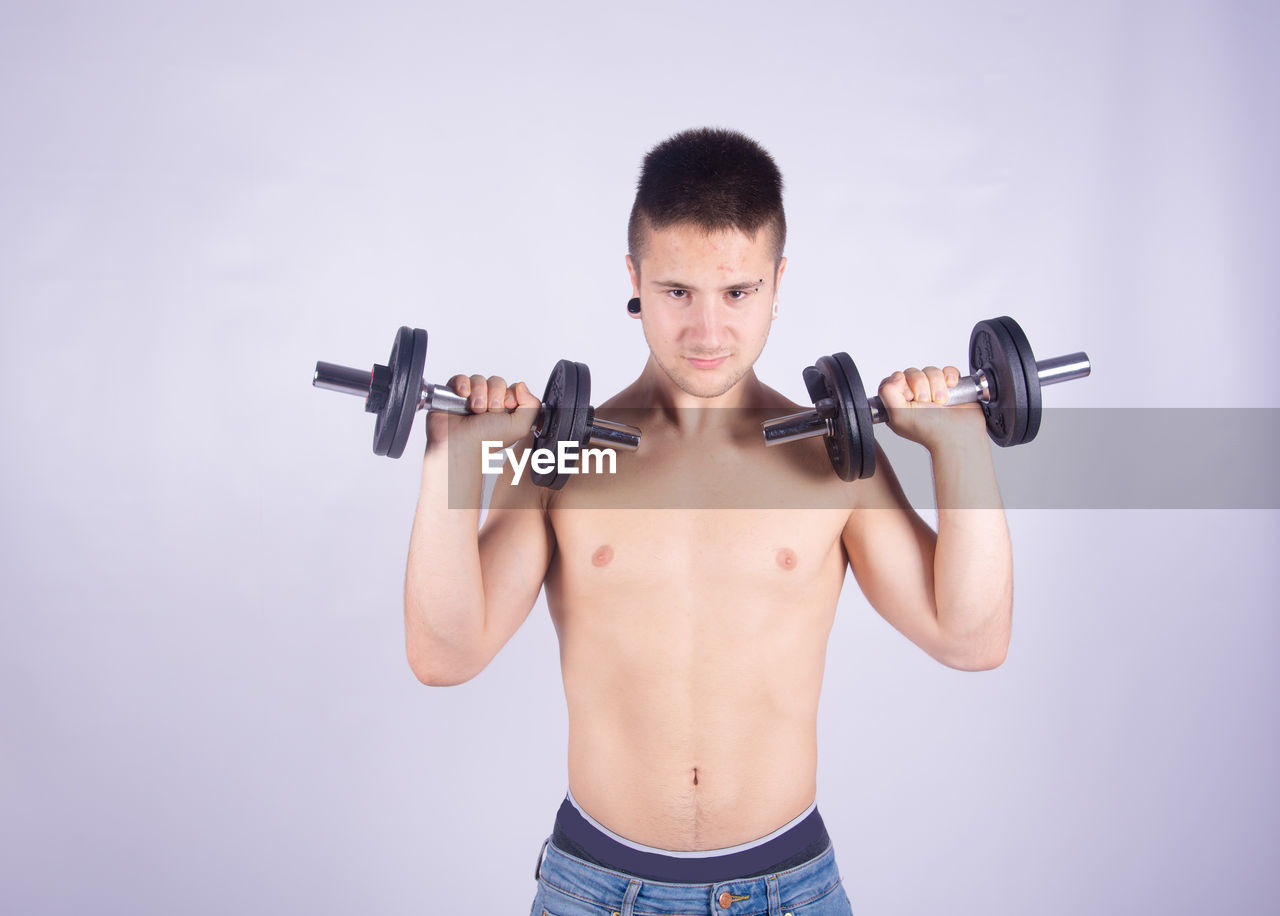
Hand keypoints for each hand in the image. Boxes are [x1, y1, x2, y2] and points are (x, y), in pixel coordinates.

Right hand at [425, 374, 540, 451]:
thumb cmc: (486, 441)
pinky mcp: (454, 394)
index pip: (512, 388)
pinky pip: (461, 378)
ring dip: (478, 394)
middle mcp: (489, 403)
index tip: (507, 407)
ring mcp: (471, 398)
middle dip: (494, 396)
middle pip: (496, 381)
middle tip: (489, 412)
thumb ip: (532, 406)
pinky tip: (463, 396)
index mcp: (505, 410)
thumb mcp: (520, 427)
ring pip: (479, 379)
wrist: (460, 444)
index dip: (510, 395)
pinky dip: (463, 385)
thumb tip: (522, 386)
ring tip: (475, 410)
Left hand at [877, 365, 985, 450]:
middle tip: (926, 403)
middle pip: (912, 373)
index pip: (893, 380)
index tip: (909, 397)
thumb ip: (887, 393)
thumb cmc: (931, 431)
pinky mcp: (950, 387)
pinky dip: (950, 377)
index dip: (901, 385)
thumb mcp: (898, 416)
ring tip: (940, 402)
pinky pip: (947, 371)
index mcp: (899, 404)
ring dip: (937, 385)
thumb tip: (897, 375)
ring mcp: (933, 391)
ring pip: (930, 371)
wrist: (959, 435)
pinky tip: (951, 388)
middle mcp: (915, 398)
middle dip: (921, 386)